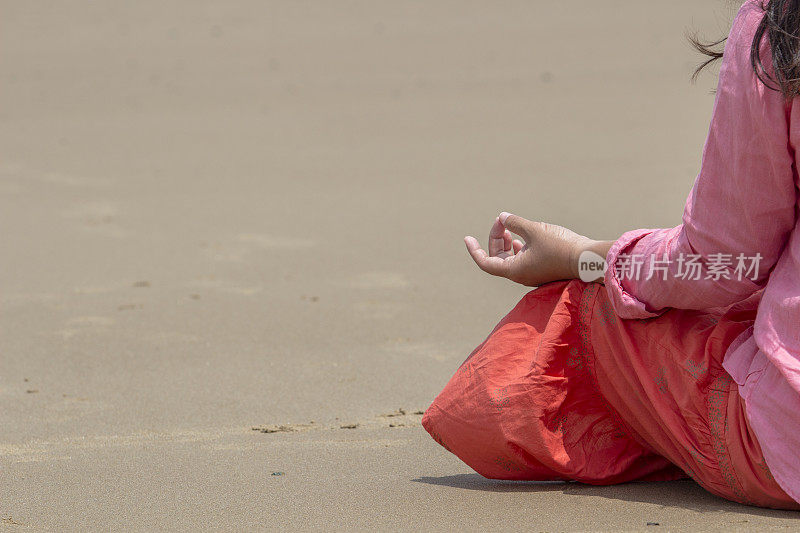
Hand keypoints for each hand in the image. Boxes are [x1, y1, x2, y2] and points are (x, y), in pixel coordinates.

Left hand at [464, 212, 592, 286]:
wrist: (588, 259)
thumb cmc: (561, 246)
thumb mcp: (534, 230)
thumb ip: (515, 223)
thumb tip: (502, 217)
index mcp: (514, 270)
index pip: (485, 263)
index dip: (474, 250)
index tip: (467, 238)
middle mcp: (521, 276)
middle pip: (497, 259)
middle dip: (496, 239)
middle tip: (501, 221)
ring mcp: (532, 274)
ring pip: (510, 259)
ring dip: (506, 243)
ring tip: (508, 228)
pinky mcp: (542, 270)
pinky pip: (522, 260)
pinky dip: (518, 248)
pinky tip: (521, 237)